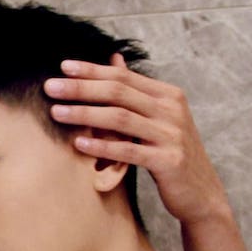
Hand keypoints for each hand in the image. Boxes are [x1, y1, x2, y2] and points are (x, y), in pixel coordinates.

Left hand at [46, 55, 230, 227]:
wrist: (201, 192)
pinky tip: (79, 144)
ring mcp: (171, 134)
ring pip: (120, 118)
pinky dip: (102, 147)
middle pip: (119, 92)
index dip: (92, 70)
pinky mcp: (169, 160)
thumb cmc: (171, 152)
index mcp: (168, 95)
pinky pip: (129, 151)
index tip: (63, 67)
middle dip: (81, 88)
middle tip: (50, 87)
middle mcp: (171, 110)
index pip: (123, 76)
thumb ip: (136, 90)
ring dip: (85, 114)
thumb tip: (114, 59)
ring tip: (56, 113)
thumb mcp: (159, 116)